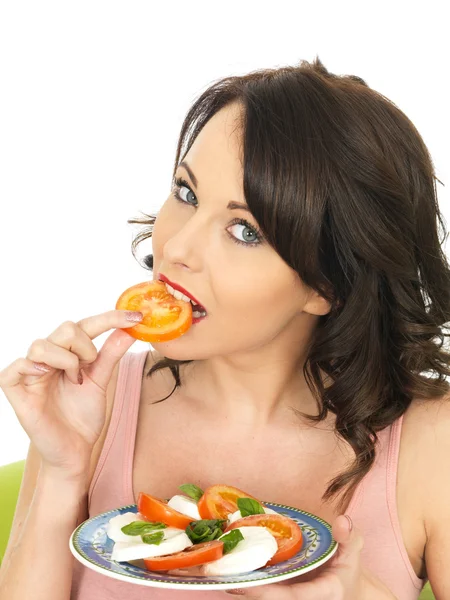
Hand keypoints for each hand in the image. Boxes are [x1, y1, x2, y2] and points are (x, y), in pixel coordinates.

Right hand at [0, 309, 142, 479]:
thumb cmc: (83, 417)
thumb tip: (129, 328)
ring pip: (42, 344)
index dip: (111, 318)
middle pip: (66, 328)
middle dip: (86, 347)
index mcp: (68, 352)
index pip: (86, 324)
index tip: (137, 317)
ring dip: (66, 360)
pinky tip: (46, 375)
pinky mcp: (16, 390)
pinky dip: (32, 367)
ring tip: (74, 380)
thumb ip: (111, 354)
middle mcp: (48, 357)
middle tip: (90, 369)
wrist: (75, 452)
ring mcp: (31, 372)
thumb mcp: (101, 381)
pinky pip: (17, 366)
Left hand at [225, 515, 392, 598]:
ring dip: (236, 582)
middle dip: (240, 588)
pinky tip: (222, 562)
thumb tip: (342, 521)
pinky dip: (242, 577)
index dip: (265, 592)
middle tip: (214, 572)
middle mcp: (297, 598)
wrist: (348, 591)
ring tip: (210, 566)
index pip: (288, 597)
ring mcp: (286, 594)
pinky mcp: (279, 589)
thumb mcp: (354, 553)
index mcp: (318, 595)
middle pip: (264, 598)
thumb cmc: (349, 572)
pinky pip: (258, 586)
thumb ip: (349, 538)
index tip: (242, 585)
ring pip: (258, 594)